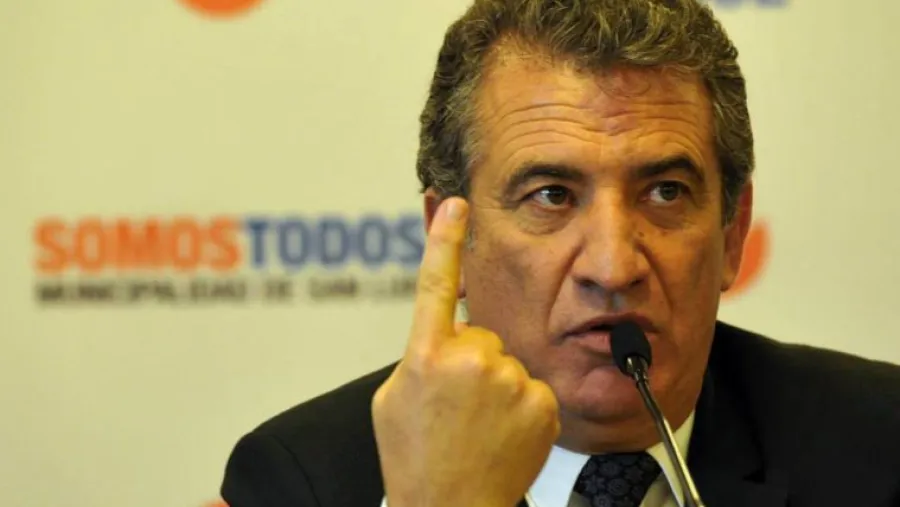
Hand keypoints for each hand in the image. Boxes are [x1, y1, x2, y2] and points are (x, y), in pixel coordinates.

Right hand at [372, 197, 559, 506]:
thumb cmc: (414, 457)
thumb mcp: (394, 399)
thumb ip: (419, 356)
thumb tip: (442, 338)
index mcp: (425, 355)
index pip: (433, 283)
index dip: (444, 239)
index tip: (456, 205)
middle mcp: (470, 359)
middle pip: (479, 334)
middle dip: (470, 361)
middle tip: (456, 406)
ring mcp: (508, 380)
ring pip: (506, 362)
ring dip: (495, 386)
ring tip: (477, 426)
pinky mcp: (540, 401)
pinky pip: (530, 387)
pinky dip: (520, 406)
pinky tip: (501, 433)